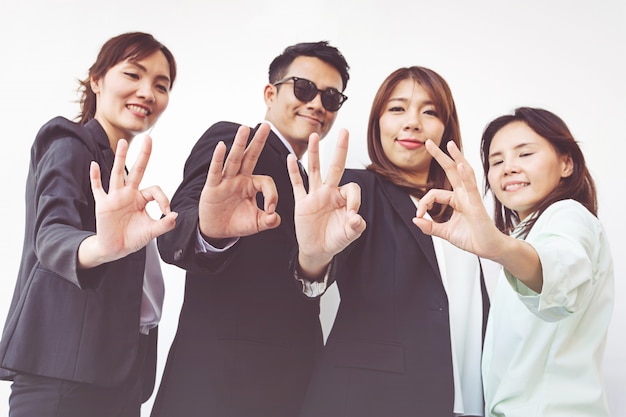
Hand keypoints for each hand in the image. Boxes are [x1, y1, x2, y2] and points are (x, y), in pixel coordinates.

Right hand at [80, 136, 177, 267]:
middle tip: (149, 138)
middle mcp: (128, 194)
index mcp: (142, 199)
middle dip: (143, 155)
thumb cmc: (133, 238)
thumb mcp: (151, 232)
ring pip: (118, 174)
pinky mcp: (103, 204)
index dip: (164, 199)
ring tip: (123, 142)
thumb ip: (164, 224)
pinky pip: (98, 188)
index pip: (155, 189)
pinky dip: (95, 177)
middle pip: (137, 171)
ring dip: (120, 159)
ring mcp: (115, 197)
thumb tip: (176, 215)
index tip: (167, 212)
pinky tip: (94, 165)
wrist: (115, 249)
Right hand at [198, 123, 279, 239]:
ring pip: (234, 160)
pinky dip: (218, 159)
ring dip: (240, 144)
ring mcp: (226, 181)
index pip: (266, 181)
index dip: (272, 195)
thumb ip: (269, 220)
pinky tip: (221, 146)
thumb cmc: (238, 223)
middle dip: (259, 142)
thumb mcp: (257, 223)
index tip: (271, 210)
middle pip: (250, 157)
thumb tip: (275, 217)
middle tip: (267, 125)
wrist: (217, 232)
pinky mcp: (212, 187)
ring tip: (245, 128)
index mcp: (252, 185)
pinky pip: (215, 171)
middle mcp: (240, 178)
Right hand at [289, 129, 365, 277]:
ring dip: (315, 153)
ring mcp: (315, 195)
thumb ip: (356, 227)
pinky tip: (291, 158)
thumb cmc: (335, 240)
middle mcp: (330, 192)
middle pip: (336, 167)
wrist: (318, 250)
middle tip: (345, 132)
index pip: (351, 188)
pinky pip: (297, 185)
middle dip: (340, 149)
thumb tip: (356, 218)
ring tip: (314, 136)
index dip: (354, 200)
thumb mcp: (349, 235)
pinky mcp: (302, 202)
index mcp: (343, 198)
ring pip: (315, 170)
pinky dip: (293, 172)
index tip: (353, 216)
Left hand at [412, 139, 503, 257]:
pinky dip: (465, 176)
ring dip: (456, 158)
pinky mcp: (477, 205)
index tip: (419, 215)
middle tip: (428, 142)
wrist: (488, 249)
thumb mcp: (446, 233)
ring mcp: (471, 198)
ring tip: (449, 144)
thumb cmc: (472, 238)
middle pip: (451, 170)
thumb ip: (430, 226)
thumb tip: (415, 219)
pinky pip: (471, 187)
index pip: (434, 194)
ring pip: (463, 173)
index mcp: (456, 200)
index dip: (423, 203)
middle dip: (439, 156)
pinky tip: (460, 165)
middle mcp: (464, 195)